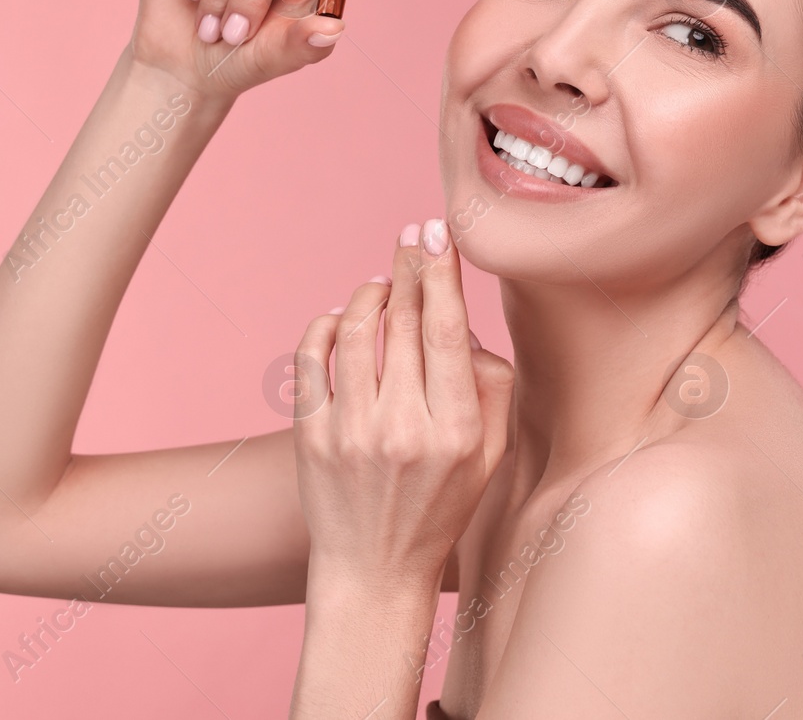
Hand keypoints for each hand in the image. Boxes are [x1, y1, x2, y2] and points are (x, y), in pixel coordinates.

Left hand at [291, 219, 514, 590]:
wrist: (374, 570)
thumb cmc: (440, 506)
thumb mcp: (491, 455)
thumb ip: (491, 386)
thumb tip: (460, 321)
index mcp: (456, 431)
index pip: (447, 330)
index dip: (441, 272)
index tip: (437, 232)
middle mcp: (403, 429)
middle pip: (403, 321)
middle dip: (409, 266)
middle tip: (412, 234)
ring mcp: (351, 432)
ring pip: (355, 329)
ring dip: (370, 293)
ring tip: (383, 284)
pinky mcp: (311, 437)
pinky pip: (313, 357)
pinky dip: (325, 324)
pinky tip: (341, 318)